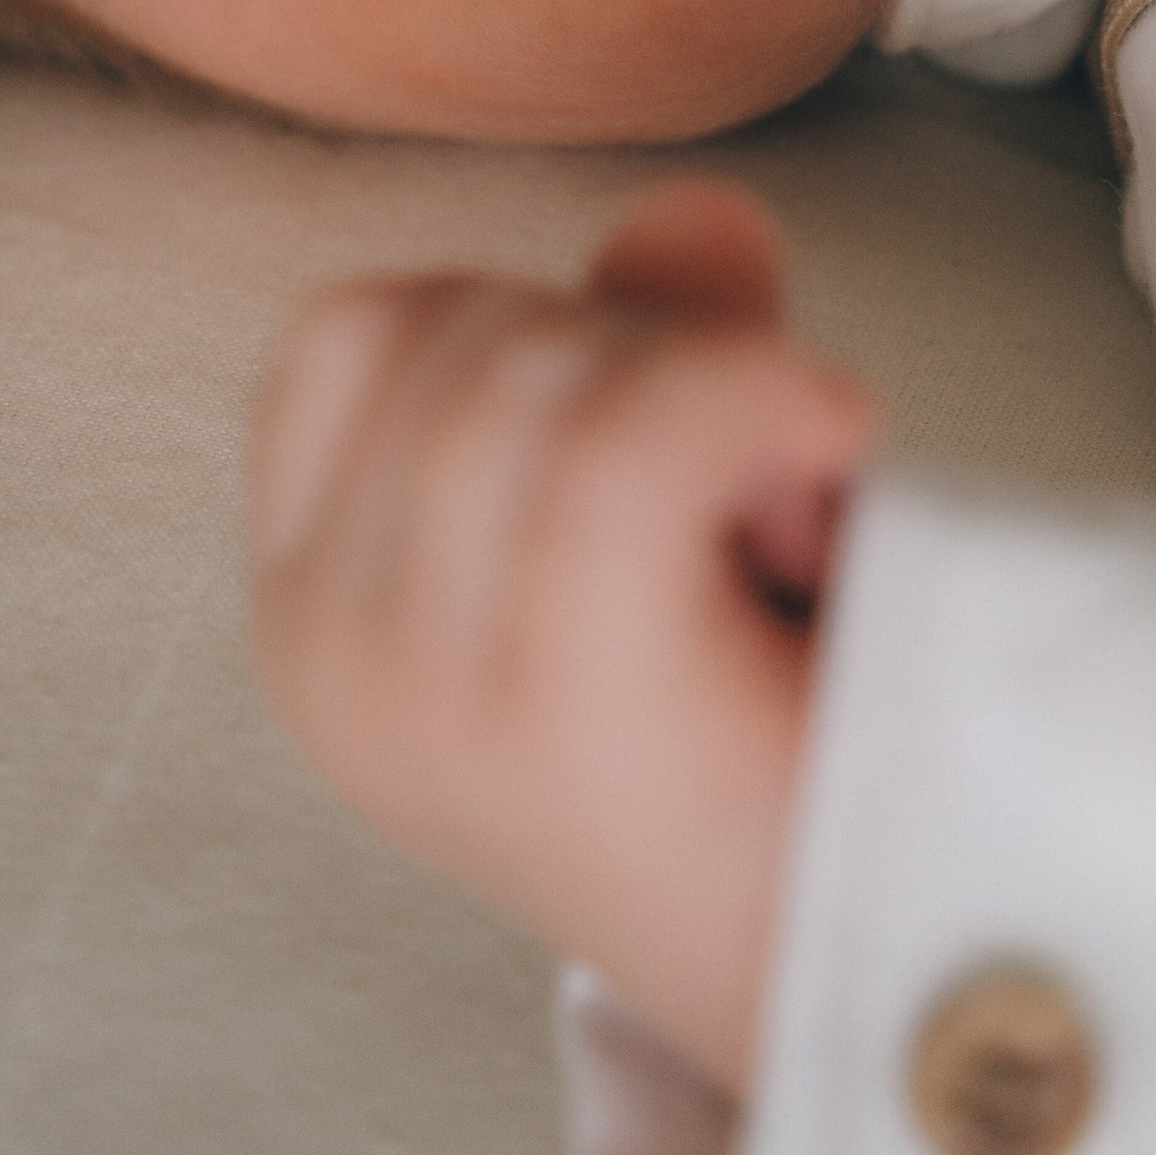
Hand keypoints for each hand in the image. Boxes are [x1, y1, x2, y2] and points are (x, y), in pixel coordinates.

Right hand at [250, 180, 880, 1090]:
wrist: (847, 941)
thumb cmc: (751, 716)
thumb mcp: (669, 480)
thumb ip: (664, 330)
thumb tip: (705, 213)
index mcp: (308, 603)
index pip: (356, 330)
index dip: (528, 325)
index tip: (639, 441)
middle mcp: (332, 651)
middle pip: (473, 326)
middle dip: (642, 353)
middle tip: (739, 503)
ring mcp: (434, 683)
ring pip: (565, 367)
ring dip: (720, 391)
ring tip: (780, 528)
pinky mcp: (561, 697)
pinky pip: (640, 426)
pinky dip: (763, 400)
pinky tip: (832, 472)